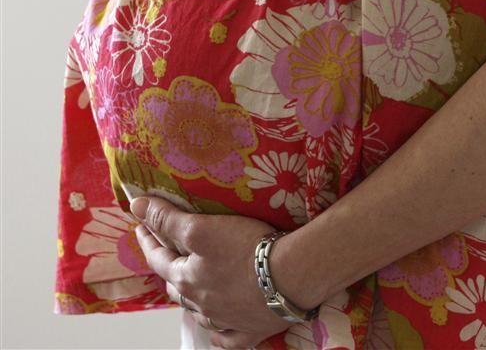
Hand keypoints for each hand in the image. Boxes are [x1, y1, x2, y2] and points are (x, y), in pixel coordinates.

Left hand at [130, 196, 308, 348]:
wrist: (291, 276)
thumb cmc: (246, 249)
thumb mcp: (202, 227)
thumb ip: (168, 219)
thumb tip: (136, 207)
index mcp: (186, 279)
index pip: (158, 258)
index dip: (148, 239)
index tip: (141, 226)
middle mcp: (201, 304)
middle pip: (177, 287)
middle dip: (169, 269)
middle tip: (169, 255)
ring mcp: (225, 321)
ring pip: (199, 313)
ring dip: (192, 300)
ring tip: (193, 288)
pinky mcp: (250, 331)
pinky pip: (227, 337)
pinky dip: (219, 332)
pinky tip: (219, 328)